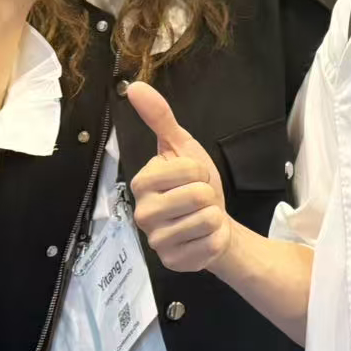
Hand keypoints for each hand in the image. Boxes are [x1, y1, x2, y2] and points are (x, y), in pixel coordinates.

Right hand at [129, 82, 231, 272]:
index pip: (190, 169)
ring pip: (206, 219)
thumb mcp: (181, 146)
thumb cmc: (194, 184)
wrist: (212, 223)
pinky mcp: (173, 263)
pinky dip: (216, 239)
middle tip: (198, 200)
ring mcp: (156, 241)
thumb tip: (134, 87)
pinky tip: (204, 238)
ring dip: (214, 217)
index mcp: (141, 182)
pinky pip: (211, 244)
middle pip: (199, 195)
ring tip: (201, 218)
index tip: (192, 177)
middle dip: (209, 194)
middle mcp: (142, 213)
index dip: (201, 171)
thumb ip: (159, 117)